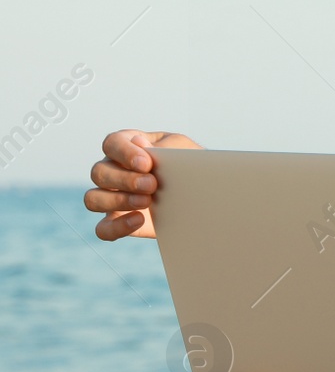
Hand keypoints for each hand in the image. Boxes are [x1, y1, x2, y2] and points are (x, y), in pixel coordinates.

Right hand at [84, 130, 201, 240]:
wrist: (204, 195)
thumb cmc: (190, 166)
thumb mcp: (183, 150)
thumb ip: (163, 146)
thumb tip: (138, 142)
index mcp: (128, 147)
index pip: (112, 143)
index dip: (124, 153)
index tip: (146, 163)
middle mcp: (114, 171)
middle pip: (99, 172)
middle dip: (125, 179)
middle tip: (152, 185)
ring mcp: (112, 197)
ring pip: (93, 199)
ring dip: (118, 200)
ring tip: (147, 201)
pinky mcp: (119, 222)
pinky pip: (103, 229)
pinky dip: (117, 226)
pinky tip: (139, 220)